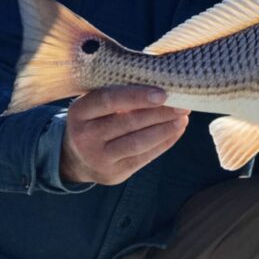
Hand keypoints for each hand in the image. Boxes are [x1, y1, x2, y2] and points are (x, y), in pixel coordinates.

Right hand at [61, 85, 189, 184]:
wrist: (75, 157)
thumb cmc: (94, 120)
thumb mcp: (94, 105)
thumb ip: (119, 94)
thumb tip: (163, 84)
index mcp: (80, 112)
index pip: (109, 100)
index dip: (137, 96)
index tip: (163, 93)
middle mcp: (85, 137)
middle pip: (128, 123)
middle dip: (160, 113)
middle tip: (183, 105)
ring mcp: (98, 158)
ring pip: (138, 143)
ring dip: (165, 130)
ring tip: (182, 119)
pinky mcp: (113, 174)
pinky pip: (143, 158)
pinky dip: (163, 143)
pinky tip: (176, 131)